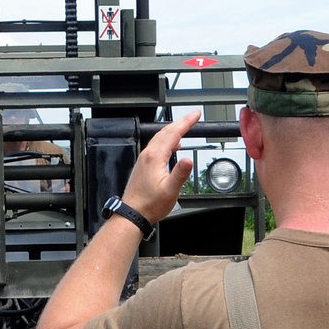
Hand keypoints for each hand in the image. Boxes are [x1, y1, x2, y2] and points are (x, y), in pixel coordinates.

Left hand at [122, 109, 199, 224]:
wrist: (133, 213)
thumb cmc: (149, 205)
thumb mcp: (170, 191)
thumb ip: (180, 174)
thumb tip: (189, 159)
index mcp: (155, 158)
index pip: (173, 133)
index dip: (186, 122)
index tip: (196, 115)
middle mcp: (147, 155)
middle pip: (165, 132)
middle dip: (180, 122)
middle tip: (193, 116)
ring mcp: (144, 159)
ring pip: (160, 138)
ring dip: (173, 130)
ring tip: (185, 127)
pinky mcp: (143, 165)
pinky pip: (156, 146)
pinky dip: (166, 140)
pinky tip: (172, 146)